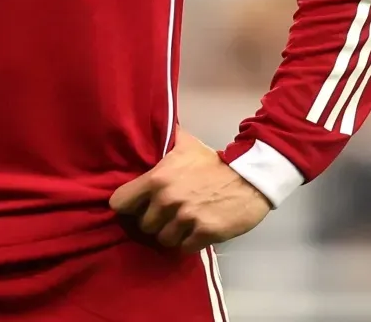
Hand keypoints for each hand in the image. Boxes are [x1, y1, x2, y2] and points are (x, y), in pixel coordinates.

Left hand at [109, 129, 271, 250]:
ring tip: (183, 225)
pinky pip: (184, 249)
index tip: (137, 206)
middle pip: (143, 225)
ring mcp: (186, 218)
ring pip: (163, 240)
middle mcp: (167, 200)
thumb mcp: (186, 145)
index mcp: (157, 178)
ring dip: (172, 234)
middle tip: (168, 215)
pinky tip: (196, 233)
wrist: (250, 178)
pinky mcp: (204, 233)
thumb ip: (167, 139)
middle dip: (155, 222)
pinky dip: (188, 243)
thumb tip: (154, 121)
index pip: (120, 202)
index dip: (127, 206)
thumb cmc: (215, 162)